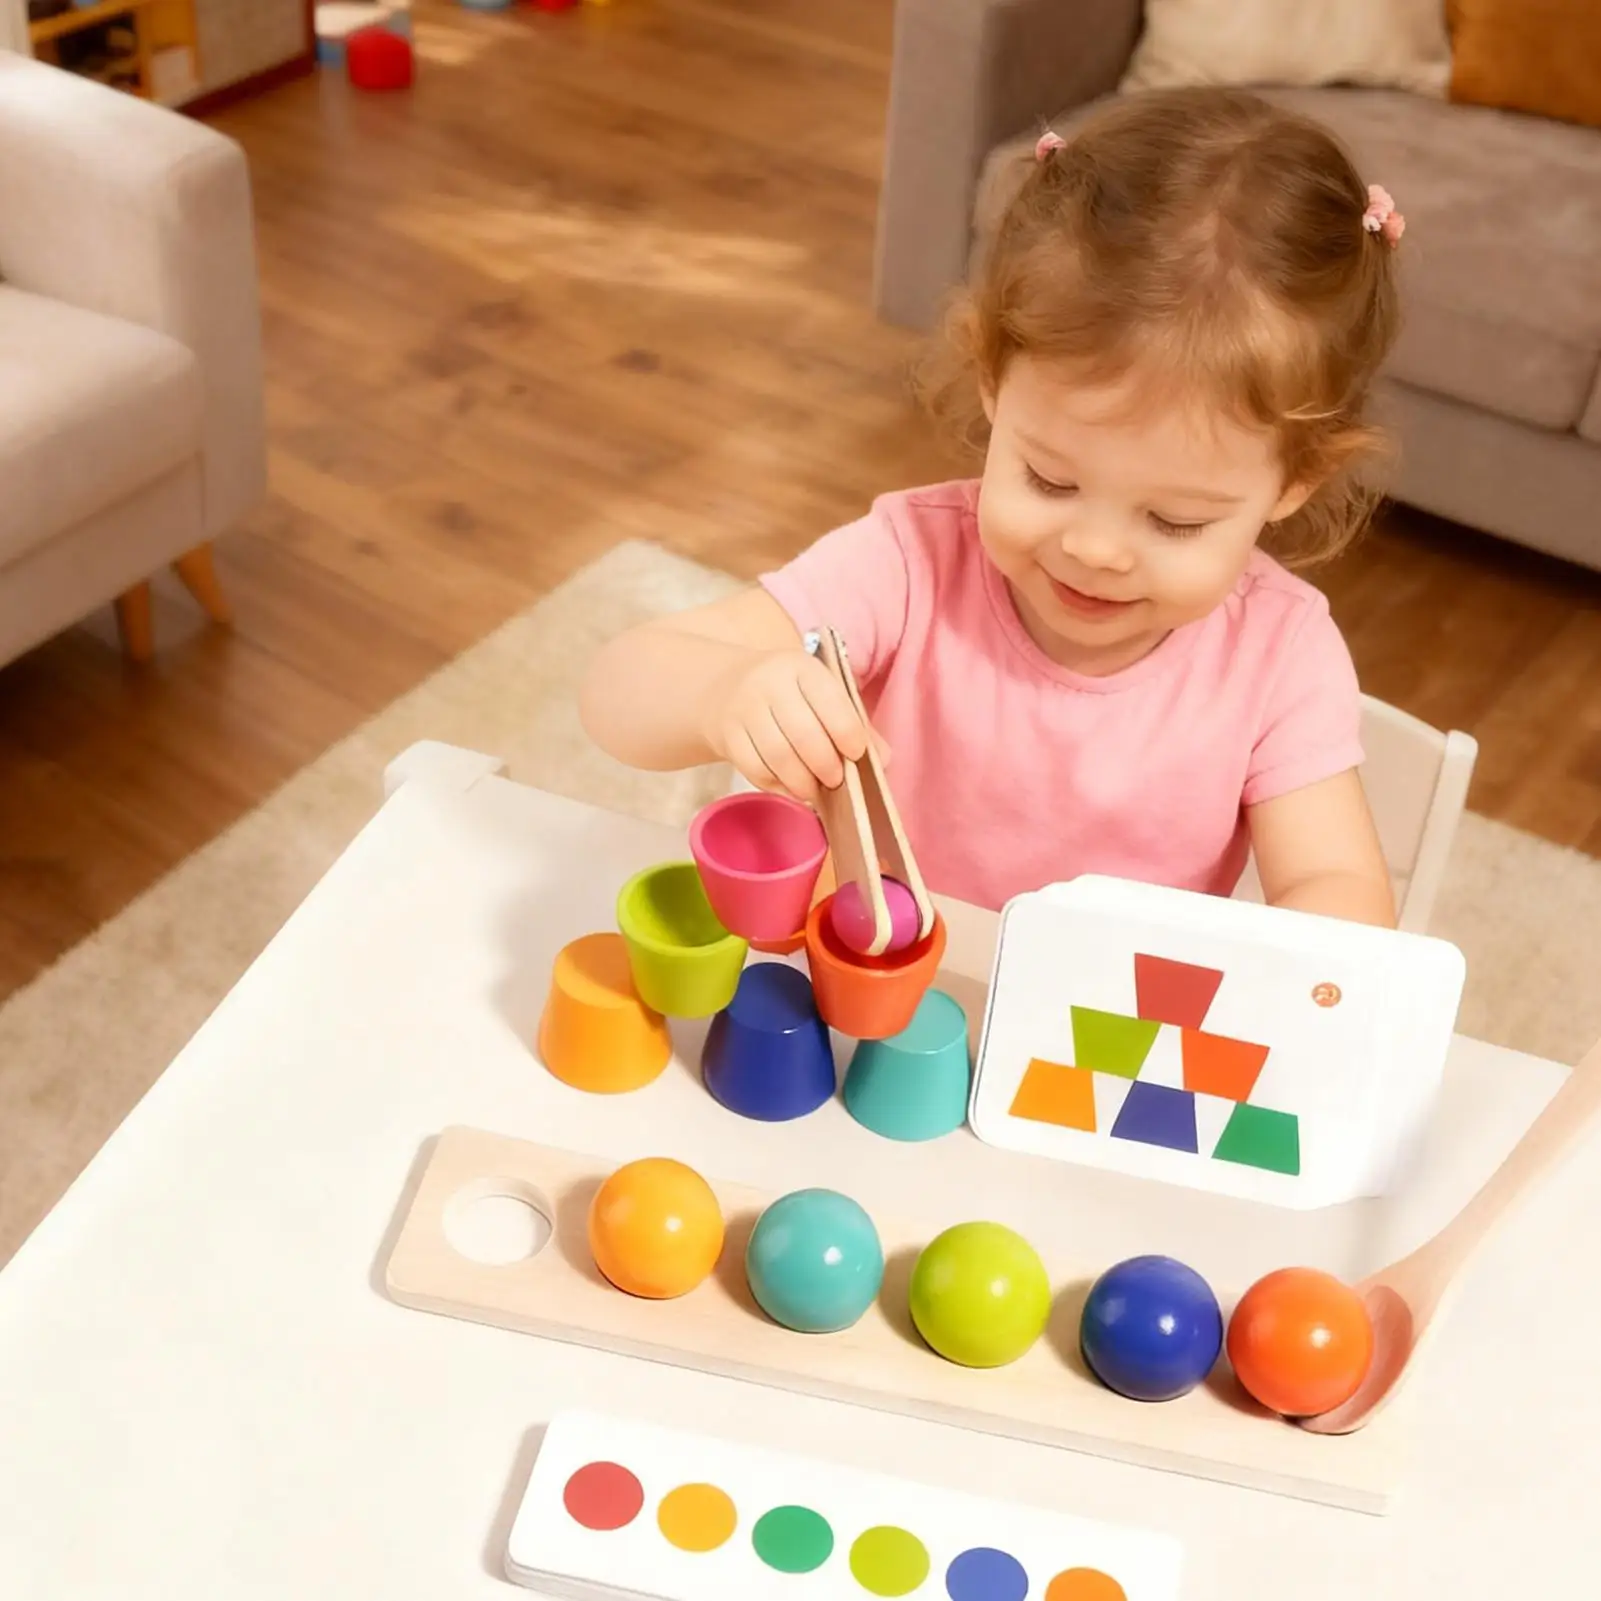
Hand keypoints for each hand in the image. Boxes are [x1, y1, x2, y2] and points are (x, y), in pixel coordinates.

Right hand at [706, 649, 886, 802]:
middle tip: (836, 781)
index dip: (848, 733)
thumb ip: (853, 723)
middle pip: (804, 734)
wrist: (724, 686)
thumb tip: (883, 760)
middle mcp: (769, 683)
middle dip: (826, 765)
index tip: (856, 754)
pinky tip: (790, 787)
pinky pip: (755, 769)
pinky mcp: (727, 735)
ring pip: (778, 756)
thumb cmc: (787, 694)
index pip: (830, 701)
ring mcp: (744, 709)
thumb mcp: (819, 693)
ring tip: (815, 790)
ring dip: (802, 781)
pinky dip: (777, 785)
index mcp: (801, 667)